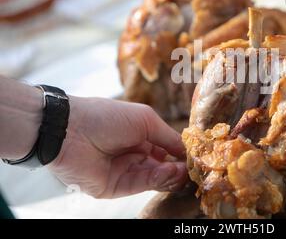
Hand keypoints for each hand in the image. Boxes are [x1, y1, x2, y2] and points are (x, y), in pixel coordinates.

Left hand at [48, 96, 187, 197]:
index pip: (166, 148)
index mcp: (140, 136)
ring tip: (184, 170)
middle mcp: (134, 154)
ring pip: (154, 177)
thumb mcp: (145, 119)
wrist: (70, 130)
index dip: (180, 152)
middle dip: (178, 166)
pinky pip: (140, 185)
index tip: (197, 156)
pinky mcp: (114, 187)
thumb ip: (167, 137)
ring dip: (171, 173)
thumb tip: (187, 150)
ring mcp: (124, 171)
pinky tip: (170, 172)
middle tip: (193, 168)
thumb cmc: (107, 116)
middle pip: (162, 165)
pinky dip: (157, 180)